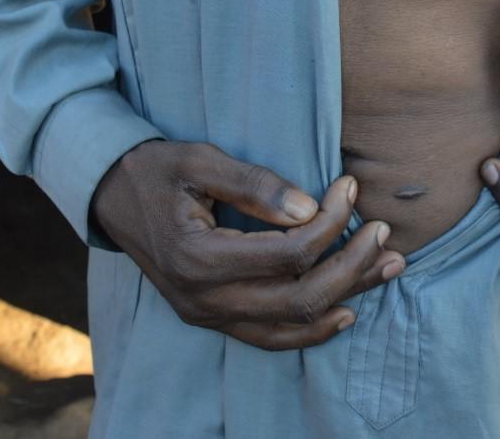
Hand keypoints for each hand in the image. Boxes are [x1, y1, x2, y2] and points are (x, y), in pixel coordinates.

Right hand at [92, 140, 404, 349]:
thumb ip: (254, 185)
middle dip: (353, 265)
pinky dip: (311, 330)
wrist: (109, 197)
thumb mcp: (199, 160)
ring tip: (390, 267)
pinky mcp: (211, 318)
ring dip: (347, 296)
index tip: (350, 186)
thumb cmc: (155, 170)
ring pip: (292, 323)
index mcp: (197, 256)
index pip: (288, 253)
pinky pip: (269, 338)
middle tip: (384, 230)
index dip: (330, 222)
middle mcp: (202, 298)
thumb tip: (309, 207)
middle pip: (300, 297)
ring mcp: (206, 315)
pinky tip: (346, 312)